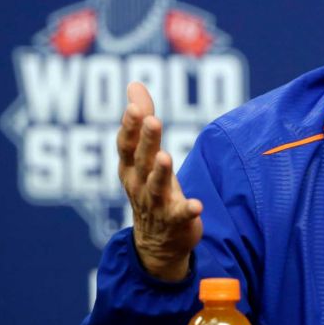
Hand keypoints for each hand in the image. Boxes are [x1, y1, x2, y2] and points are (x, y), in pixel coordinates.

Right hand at [117, 82, 202, 281]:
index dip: (130, 126)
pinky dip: (188, 210)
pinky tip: (196, 204)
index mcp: (130, 167)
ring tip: (165, 157)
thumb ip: (143, 119)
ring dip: (160, 172)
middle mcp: (138, 184)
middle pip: (142, 160)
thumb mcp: (144, 154)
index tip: (135, 107)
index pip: (127, 144)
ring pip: (155, 186)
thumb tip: (134, 84)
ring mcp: (155, 204)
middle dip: (146, 140)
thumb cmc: (150, 186)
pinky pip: (181, 215)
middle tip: (152, 119)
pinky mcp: (175, 221)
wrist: (156, 240)